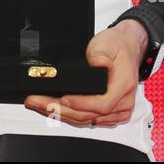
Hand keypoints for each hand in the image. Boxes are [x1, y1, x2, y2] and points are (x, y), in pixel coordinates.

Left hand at [23, 20, 147, 127]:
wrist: (126, 46)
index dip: (81, 104)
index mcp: (123, 86)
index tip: (64, 98)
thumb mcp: (107, 43)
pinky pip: (87, 118)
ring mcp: (116, 110)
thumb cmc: (117, 45)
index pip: (102, 104)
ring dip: (60, 114)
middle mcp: (122, 102)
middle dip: (59, 109)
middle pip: (89, 115)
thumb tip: (96, 64)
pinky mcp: (109, 112)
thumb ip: (101, 55)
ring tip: (39, 104)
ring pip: (85, 119)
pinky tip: (53, 109)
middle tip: (37, 101)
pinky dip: (69, 114)